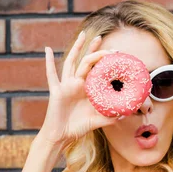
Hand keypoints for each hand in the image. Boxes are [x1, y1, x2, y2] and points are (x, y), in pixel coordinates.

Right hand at [39, 31, 121, 146]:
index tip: (116, 54)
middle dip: (93, 49)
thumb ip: (109, 118)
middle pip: (85, 61)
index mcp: (87, 90)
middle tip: (100, 36)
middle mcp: (77, 84)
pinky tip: (48, 50)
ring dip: (76, 48)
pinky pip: (51, 75)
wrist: (61, 136)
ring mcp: (66, 86)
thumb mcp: (96, 121)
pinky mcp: (56, 91)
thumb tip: (124, 114)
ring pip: (72, 63)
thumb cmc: (77, 128)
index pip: (97, 71)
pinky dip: (49, 62)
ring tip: (83, 35)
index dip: (105, 62)